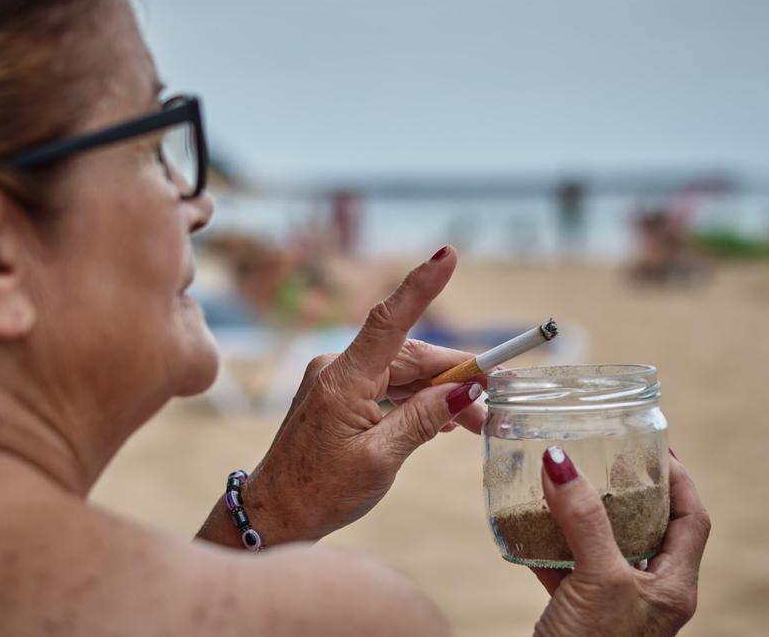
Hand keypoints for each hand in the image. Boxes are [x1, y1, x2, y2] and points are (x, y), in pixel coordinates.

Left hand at [198, 246, 487, 545]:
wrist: (274, 513)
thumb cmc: (321, 492)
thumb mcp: (381, 459)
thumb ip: (424, 419)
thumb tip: (466, 390)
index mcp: (344, 380)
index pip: (390, 320)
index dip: (422, 285)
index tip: (448, 255)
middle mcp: (338, 369)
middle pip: (410, 355)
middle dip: (455, 376)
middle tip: (494, 404)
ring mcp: (336, 380)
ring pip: (403, 373)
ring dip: (441, 393)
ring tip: (476, 423)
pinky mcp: (338, 395)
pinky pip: (387, 386)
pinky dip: (418, 401)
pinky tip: (444, 421)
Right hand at [531, 448, 709, 636]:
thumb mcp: (597, 579)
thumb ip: (584, 520)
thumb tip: (561, 460)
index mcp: (674, 586)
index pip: (691, 518)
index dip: (677, 479)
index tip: (653, 445)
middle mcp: (649, 594)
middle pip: (649, 526)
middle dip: (626, 489)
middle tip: (604, 455)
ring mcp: (614, 605)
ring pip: (605, 545)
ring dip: (584, 514)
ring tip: (565, 480)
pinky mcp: (580, 615)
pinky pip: (569, 568)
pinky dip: (550, 544)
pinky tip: (530, 525)